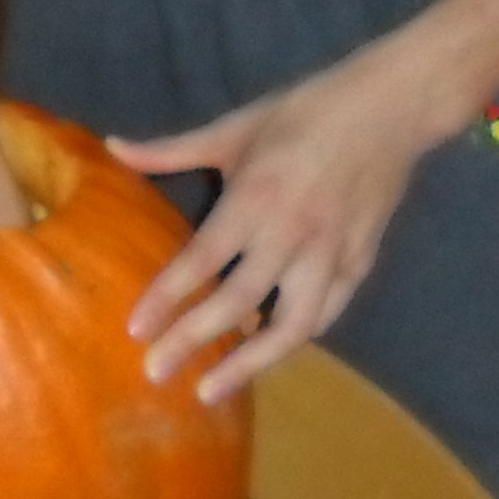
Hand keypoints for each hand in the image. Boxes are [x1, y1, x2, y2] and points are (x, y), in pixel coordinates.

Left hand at [113, 38, 472, 402]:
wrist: (387, 110)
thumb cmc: (301, 114)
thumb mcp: (232, 128)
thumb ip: (170, 150)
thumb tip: (111, 147)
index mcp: (255, 199)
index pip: (203, 261)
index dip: (168, 298)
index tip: (136, 331)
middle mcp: (292, 235)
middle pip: (238, 303)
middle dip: (193, 341)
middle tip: (156, 373)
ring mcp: (330, 255)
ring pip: (290, 325)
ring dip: (249, 361)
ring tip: (212, 388)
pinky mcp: (360, 263)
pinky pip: (325, 314)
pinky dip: (294, 338)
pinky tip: (267, 353)